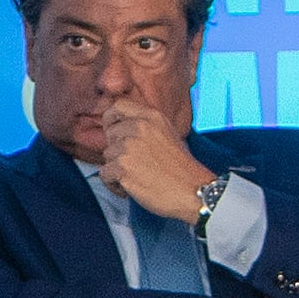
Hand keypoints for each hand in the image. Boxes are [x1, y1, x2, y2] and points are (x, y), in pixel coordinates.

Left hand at [95, 108, 219, 225]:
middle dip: (117, 150)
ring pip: (107, 155)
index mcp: (152, 117)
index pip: (118, 106)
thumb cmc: (181, 169)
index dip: (112, 120)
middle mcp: (139, 128)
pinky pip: (105, 174)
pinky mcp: (123, 167)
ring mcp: (129, 147)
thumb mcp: (167, 133)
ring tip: (137, 177)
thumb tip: (119, 127)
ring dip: (117, 169)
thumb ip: (145, 126)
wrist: (193, 191)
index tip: (115, 133)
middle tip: (134, 164)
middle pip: (110, 133)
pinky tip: (130, 188)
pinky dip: (114, 184)